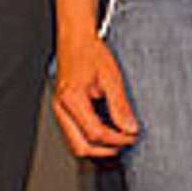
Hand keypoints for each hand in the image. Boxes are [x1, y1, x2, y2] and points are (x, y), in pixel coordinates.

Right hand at [51, 29, 137, 158]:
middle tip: (125, 142)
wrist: (75, 39)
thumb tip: (129, 127)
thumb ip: (120, 105)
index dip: (117, 139)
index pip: (95, 133)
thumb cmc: (90, 52)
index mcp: (72, 100)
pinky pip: (74, 133)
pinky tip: (107, 131)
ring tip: (118, 138)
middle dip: (105, 150)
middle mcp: (61, 108)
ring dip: (98, 147)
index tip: (132, 136)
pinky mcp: (62, 110)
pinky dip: (90, 138)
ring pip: (75, 144)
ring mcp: (59, 110)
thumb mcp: (111, 77)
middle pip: (81, 147)